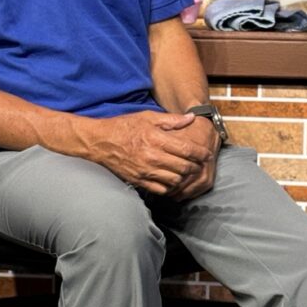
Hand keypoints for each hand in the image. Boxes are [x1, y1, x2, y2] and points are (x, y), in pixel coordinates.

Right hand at [90, 110, 213, 195]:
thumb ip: (171, 120)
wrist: (100, 142)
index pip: (186, 149)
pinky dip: (170, 187)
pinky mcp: (139, 181)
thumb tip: (191, 118)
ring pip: (175, 180)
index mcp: (156, 139)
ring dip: (184, 178)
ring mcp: (145, 171)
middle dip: (195, 166)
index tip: (207, 154)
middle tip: (200, 164)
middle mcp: (152, 157)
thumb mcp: (148, 117)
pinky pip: (161, 190)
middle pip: (184, 167)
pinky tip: (173, 181)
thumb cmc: (124, 126)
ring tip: (188, 173)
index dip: (201, 153)